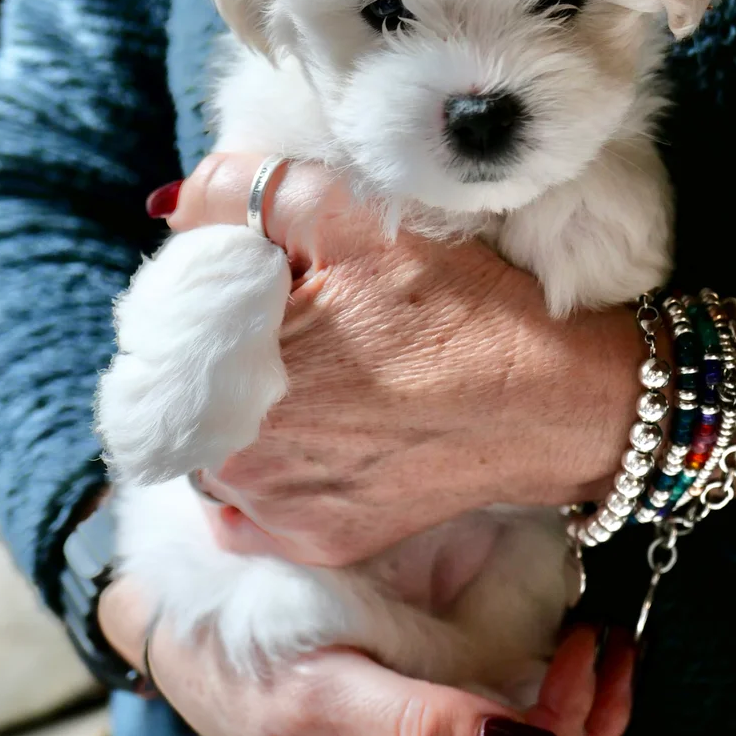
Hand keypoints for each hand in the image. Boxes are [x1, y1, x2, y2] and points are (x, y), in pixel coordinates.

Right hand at [98, 576, 634, 735]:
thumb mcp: (326, 686)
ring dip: (581, 728)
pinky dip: (548, 726)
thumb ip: (423, 724)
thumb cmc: (246, 666)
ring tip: (606, 655)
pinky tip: (563, 678)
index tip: (587, 642)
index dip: (570, 725)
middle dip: (592, 728)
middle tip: (614, 643)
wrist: (194, 651)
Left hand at [158, 154, 735, 564]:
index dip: (218, 281)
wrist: (559, 404)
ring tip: (329, 373)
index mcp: (235, 376)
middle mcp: (241, 463)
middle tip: (311, 318)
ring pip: (220, 442)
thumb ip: (246, 193)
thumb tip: (180, 205)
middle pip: (194, 383)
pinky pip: (255, 502)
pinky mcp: (320, 542)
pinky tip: (330, 426)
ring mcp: (279, 514)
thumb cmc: (466, 311)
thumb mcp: (356, 216)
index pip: (175, 315)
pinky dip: (277, 463)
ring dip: (250, 406)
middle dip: (234, 345)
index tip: (276, 272)